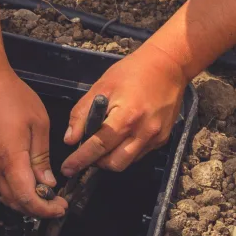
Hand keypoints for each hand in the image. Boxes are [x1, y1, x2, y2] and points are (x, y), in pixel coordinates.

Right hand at [0, 68, 63, 219]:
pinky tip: (22, 184)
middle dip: (36, 209)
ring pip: (2, 196)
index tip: (60, 207)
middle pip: (13, 202)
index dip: (45, 209)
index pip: (27, 197)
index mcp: (10, 157)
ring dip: (22, 202)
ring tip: (41, 196)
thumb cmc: (11, 96)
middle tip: (55, 204)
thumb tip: (47, 183)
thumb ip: (42, 158)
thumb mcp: (38, 124)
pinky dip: (9, 191)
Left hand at [61, 46, 189, 176]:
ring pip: (127, 162)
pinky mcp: (163, 139)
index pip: (98, 146)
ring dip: (111, 159)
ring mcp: (155, 137)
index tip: (67, 169)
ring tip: (103, 144)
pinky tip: (121, 137)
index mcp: (126, 117)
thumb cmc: (132, 72)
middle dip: (97, 162)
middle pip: (114, 163)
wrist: (168, 66)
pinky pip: (139, 154)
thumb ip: (83, 114)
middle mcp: (143, 131)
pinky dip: (125, 152)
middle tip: (87, 151)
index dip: (80, 159)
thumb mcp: (102, 87)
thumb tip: (70, 139)